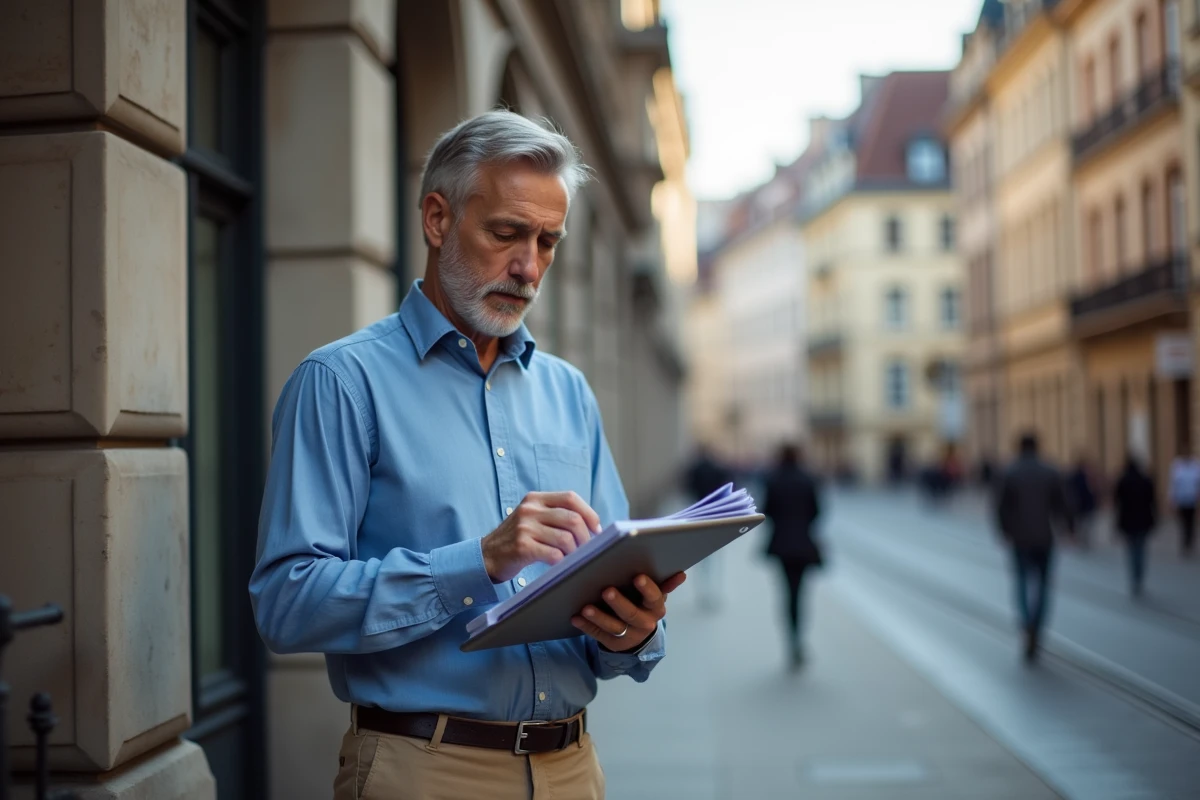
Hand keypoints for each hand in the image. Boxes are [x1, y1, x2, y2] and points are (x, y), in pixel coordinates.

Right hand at [480, 492, 601, 581]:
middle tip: (586, 549)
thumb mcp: (533, 518)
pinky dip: (562, 562)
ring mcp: (524, 527)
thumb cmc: (517, 539)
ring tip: (572, 558)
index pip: (571, 498)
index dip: (589, 513)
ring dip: (575, 552)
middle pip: (572, 519)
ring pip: (566, 538)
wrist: (486, 556)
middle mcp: (530, 509)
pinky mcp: (521, 547)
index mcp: (535, 499)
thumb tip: (592, 526)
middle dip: (585, 537)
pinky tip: (559, 565)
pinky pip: (553, 554)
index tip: (596, 529)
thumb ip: (556, 516)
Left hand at [570, 572, 686, 651]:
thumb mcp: (655, 595)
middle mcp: (644, 624)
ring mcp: (628, 636)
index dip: (647, 589)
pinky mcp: (612, 644)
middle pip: (631, 614)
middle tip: (606, 590)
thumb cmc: (644, 603)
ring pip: (613, 627)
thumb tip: (681, 574)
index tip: (638, 577)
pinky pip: (597, 635)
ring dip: (599, 617)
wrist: (638, 633)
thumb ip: (665, 583)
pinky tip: (575, 617)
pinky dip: (586, 626)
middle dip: (619, 603)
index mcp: (656, 608)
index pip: (654, 599)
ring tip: (585, 607)